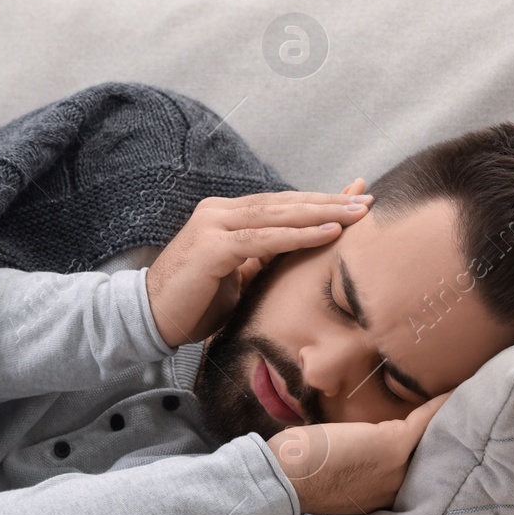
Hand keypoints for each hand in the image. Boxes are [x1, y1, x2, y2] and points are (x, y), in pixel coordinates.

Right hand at [145, 180, 371, 347]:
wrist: (148, 318)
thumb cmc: (193, 303)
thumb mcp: (236, 276)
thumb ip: (261, 259)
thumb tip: (297, 251)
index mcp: (225, 215)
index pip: (280, 203)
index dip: (317, 200)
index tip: (353, 196)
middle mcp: (219, 211)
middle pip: (284, 202)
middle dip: (328, 200)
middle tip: (365, 198)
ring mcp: (214, 225)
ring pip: (278, 214)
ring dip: (322, 213)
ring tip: (357, 212)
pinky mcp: (212, 246)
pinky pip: (265, 239)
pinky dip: (299, 235)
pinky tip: (328, 233)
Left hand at [265, 392, 451, 514]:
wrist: (283, 478)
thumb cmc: (299, 471)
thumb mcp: (339, 475)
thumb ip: (361, 466)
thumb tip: (361, 446)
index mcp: (385, 495)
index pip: (418, 469)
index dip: (432, 448)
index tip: (447, 430)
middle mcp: (398, 488)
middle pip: (433, 455)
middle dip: (451, 434)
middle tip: (471, 411)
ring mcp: (398, 468)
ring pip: (433, 438)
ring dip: (452, 416)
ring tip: (469, 398)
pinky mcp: (392, 446)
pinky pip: (425, 420)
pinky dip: (442, 403)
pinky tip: (458, 389)